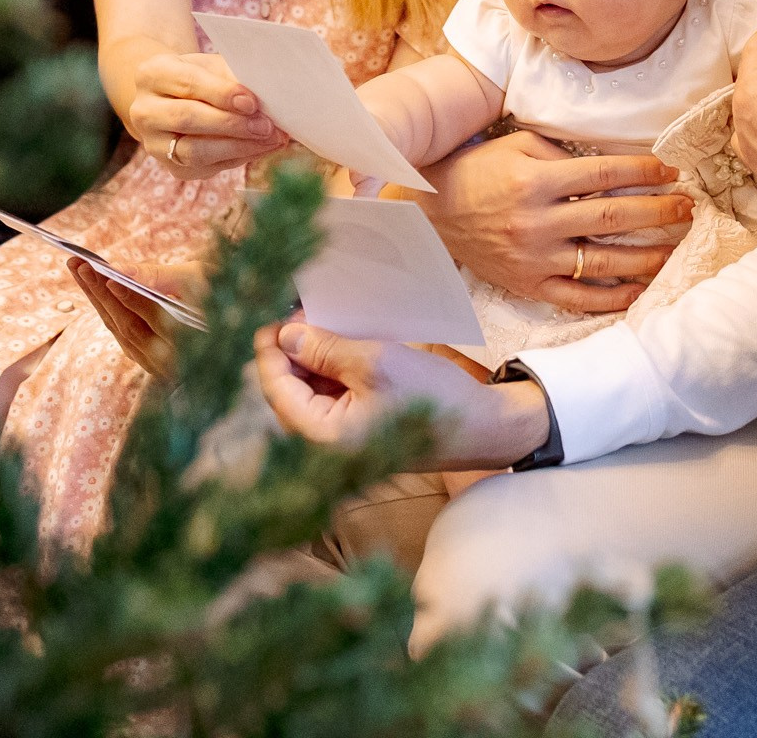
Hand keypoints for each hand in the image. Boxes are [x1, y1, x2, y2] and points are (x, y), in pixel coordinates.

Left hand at [68, 258, 207, 373]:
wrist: (234, 324)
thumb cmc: (218, 293)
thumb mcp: (198, 278)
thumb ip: (161, 276)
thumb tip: (121, 271)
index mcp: (194, 338)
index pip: (155, 316)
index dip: (131, 296)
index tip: (109, 274)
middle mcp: (176, 359)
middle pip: (130, 326)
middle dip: (101, 293)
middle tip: (79, 264)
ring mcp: (160, 366)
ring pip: (121, 332)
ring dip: (97, 300)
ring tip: (79, 271)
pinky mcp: (150, 363)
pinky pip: (122, 336)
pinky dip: (107, 311)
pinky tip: (94, 291)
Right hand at [124, 52, 282, 177]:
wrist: (175, 101)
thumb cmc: (200, 77)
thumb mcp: (212, 67)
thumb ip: (233, 77)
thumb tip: (267, 96)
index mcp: (152, 75)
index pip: (187, 83)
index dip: (222, 94)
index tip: (252, 102)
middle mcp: (144, 111)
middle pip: (187, 119)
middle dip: (232, 124)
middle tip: (267, 126)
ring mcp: (154, 143)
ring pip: (195, 151)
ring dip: (239, 147)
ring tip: (272, 139)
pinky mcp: (172, 167)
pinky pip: (207, 167)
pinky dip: (239, 158)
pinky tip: (262, 148)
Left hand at [254, 321, 550, 470]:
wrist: (486, 428)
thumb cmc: (434, 399)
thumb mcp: (377, 362)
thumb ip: (325, 350)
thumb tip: (285, 335)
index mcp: (322, 437)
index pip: (276, 388)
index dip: (270, 348)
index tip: (273, 314)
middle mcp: (324, 445)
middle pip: (290, 390)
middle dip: (294, 349)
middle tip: (304, 310)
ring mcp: (343, 440)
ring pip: (310, 391)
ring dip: (315, 357)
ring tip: (325, 320)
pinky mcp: (360, 431)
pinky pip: (333, 397)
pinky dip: (334, 370)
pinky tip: (343, 343)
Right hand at [422, 130, 691, 310]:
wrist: (431, 213)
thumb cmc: (478, 171)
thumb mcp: (517, 146)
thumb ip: (562, 153)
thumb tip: (612, 164)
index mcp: (536, 181)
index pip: (604, 174)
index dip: (643, 170)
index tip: (670, 170)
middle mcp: (537, 222)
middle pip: (613, 217)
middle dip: (658, 211)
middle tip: (688, 207)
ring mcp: (534, 258)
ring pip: (603, 262)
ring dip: (647, 255)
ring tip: (676, 247)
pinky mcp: (528, 285)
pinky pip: (578, 298)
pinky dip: (612, 298)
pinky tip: (640, 290)